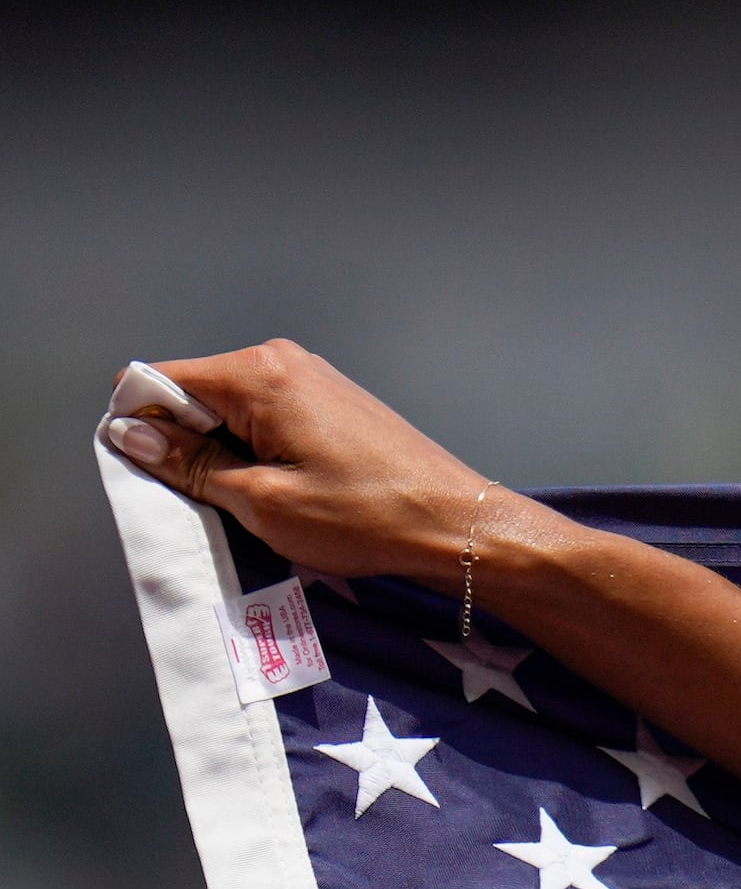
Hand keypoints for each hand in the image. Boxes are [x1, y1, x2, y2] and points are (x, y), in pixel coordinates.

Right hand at [100, 341, 533, 589]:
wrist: (460, 527)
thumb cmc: (369, 517)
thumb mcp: (262, 500)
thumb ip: (190, 465)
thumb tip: (132, 434)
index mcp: (258, 374)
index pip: (160, 381)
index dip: (146, 428)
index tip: (157, 475)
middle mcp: (283, 362)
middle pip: (196, 393)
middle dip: (190, 444)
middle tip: (219, 499)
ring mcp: (312, 379)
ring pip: (232, 412)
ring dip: (230, 455)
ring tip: (264, 501)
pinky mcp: (333, 404)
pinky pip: (269, 421)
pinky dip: (263, 454)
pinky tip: (289, 491)